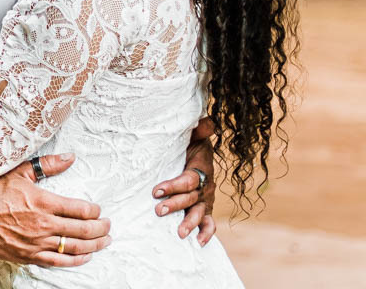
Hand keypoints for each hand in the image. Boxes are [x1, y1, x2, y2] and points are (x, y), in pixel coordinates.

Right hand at [0, 153, 111, 266]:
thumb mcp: (20, 172)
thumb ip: (48, 165)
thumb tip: (70, 157)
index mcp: (44, 202)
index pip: (80, 210)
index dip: (94, 211)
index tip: (99, 210)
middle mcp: (44, 225)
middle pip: (83, 231)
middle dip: (100, 229)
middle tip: (108, 226)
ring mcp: (37, 243)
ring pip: (74, 248)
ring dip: (93, 245)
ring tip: (104, 242)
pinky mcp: (29, 256)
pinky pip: (58, 262)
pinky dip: (75, 260)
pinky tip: (85, 257)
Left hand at [151, 117, 216, 245]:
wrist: (198, 151)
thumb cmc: (189, 143)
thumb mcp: (193, 133)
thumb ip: (200, 128)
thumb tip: (204, 121)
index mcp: (201, 168)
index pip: (187, 180)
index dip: (173, 186)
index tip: (156, 191)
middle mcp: (205, 185)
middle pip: (190, 198)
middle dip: (175, 205)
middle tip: (158, 210)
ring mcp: (205, 199)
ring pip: (199, 212)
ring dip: (189, 223)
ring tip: (179, 234)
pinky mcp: (205, 208)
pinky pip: (209, 222)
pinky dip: (206, 233)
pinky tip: (198, 243)